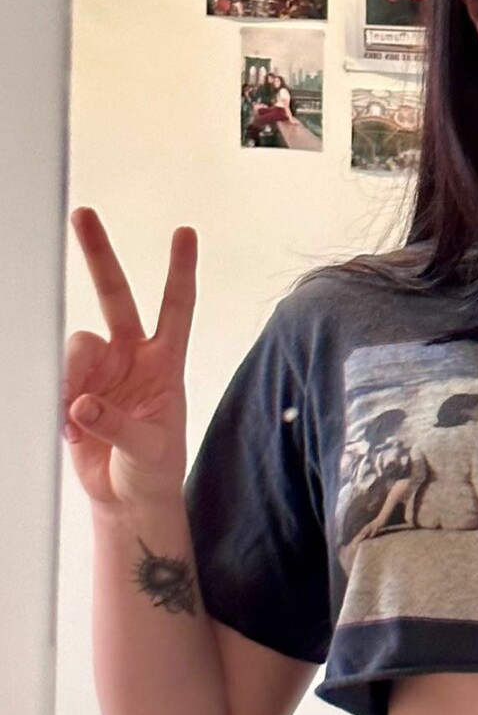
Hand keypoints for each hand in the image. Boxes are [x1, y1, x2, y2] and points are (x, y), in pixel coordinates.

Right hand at [63, 208, 196, 510]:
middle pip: (115, 296)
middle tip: (83, 216)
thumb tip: (83, 403)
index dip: (179, 270)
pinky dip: (60, 402)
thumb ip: (117, 425)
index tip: (184, 232)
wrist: (127, 498)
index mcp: (166, 363)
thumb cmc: (153, 470)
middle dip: (99, 255)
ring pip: (76, 343)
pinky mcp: (74, 388)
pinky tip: (72, 429)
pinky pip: (57, 378)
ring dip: (72, 376)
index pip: (176, 307)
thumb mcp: (148, 450)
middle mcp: (133, 357)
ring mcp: (101, 370)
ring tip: (78, 417)